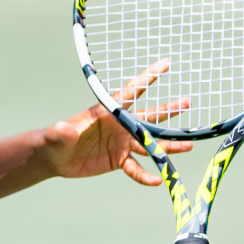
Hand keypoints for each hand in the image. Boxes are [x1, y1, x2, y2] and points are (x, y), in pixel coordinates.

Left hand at [43, 58, 191, 185]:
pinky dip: (146, 175)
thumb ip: (63, 132)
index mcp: (107, 112)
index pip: (130, 91)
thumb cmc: (55, 140)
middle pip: (148, 117)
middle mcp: (119, 125)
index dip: (147, 77)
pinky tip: (159, 180)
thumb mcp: (57, 135)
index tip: (166, 63)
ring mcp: (121, 142)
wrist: (54, 158)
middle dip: (168, 110)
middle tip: (188, 102)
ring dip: (168, 145)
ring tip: (188, 146)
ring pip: (149, 143)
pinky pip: (137, 168)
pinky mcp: (119, 159)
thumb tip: (64, 129)